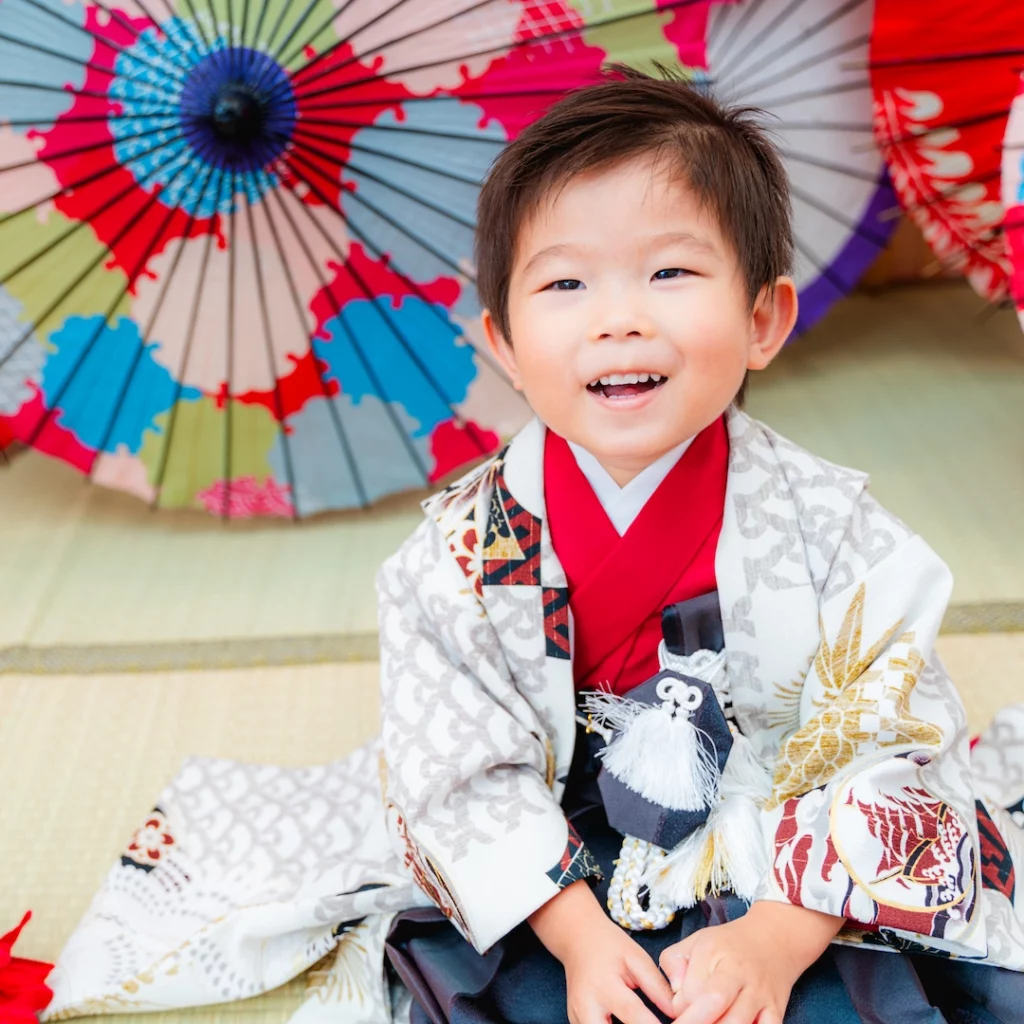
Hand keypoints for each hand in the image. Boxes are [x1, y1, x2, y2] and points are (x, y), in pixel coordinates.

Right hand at [530, 880, 674, 1023]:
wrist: (577, 939)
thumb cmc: (609, 946)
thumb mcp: (636, 957)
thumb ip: (656, 985)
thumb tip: (676, 1011)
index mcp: (604, 984)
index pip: (632, 1014)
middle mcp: (586, 1005)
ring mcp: (577, 1017)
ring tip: (641, 1023)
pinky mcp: (575, 1023)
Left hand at [658, 901, 842, 1023]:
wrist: (775, 940)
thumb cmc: (728, 945)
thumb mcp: (695, 941)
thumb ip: (673, 964)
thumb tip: (675, 995)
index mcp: (713, 952)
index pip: (690, 989)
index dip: (681, 1007)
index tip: (679, 1010)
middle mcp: (738, 973)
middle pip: (715, 1002)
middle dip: (696, 1021)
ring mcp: (760, 994)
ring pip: (738, 1022)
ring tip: (709, 1023)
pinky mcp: (777, 1011)